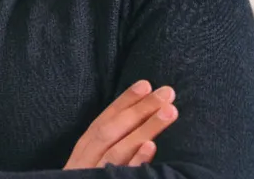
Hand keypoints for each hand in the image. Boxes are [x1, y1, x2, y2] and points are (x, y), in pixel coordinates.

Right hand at [63, 80, 177, 169]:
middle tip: (167, 92)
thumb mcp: (90, 166)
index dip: (124, 101)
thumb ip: (107, 148)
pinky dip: (135, 162)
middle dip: (140, 109)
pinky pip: (121, 176)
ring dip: (145, 128)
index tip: (146, 84)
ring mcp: (94, 176)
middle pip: (113, 129)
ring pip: (120, 149)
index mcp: (84, 150)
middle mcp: (87, 160)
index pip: (105, 119)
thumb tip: (134, 129)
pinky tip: (151, 147)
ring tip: (169, 111)